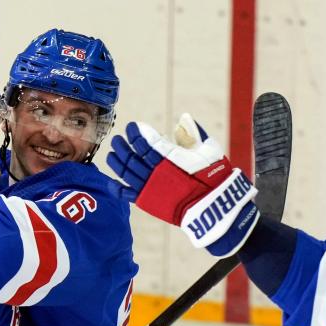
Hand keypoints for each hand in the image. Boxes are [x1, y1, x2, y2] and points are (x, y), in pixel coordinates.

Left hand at [106, 114, 259, 256]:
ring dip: (116, 161)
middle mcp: (155, 171)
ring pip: (126, 172)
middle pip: (131, 155)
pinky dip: (116, 187)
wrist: (213, 208)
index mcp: (169, 156)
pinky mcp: (148, 202)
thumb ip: (194, 132)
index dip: (136, 132)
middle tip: (118, 140)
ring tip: (112, 154)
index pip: (145, 140)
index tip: (132, 126)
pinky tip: (111, 181)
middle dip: (123, 145)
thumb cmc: (214, 177)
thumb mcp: (209, 150)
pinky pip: (126, 194)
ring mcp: (150, 187)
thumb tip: (184, 118)